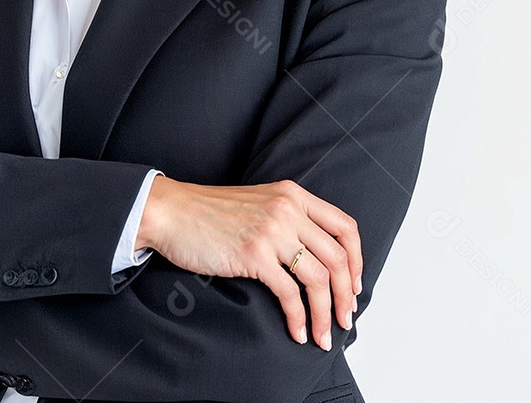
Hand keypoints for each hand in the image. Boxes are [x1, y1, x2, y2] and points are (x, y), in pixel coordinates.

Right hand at [138, 176, 360, 351]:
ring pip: (319, 279)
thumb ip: (288, 219)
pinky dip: (298, 318)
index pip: (345, 227)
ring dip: (326, 314)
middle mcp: (288, 209)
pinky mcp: (254, 254)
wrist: (172, 212)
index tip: (354, 286)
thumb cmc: (210, 213)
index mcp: (293, 194)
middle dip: (347, 295)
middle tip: (344, 319)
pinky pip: (290, 294)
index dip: (358, 261)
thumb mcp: (259, 203)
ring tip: (323, 336)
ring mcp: (272, 230)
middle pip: (339, 258)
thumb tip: (317, 259)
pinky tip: (296, 331)